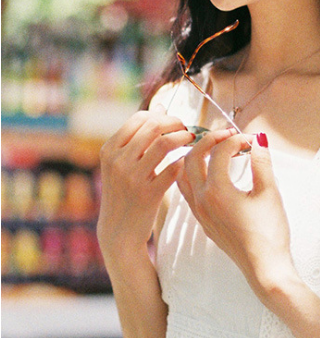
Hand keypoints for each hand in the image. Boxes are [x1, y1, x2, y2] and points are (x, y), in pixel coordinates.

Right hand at [97, 105, 194, 257]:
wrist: (119, 230)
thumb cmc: (125, 191)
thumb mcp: (122, 163)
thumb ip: (139, 136)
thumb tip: (161, 106)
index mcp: (109, 150)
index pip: (139, 118)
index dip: (162, 116)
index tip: (174, 122)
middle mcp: (118, 161)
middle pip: (154, 126)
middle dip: (176, 123)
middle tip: (187, 129)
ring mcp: (132, 178)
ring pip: (165, 143)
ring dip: (183, 137)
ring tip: (192, 140)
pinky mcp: (148, 194)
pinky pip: (173, 168)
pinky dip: (184, 161)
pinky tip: (188, 162)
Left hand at [176, 130, 298, 298]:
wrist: (264, 267)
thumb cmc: (269, 233)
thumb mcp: (270, 192)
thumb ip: (262, 162)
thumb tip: (258, 141)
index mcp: (217, 190)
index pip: (220, 152)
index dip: (236, 140)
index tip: (251, 140)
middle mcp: (202, 200)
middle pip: (192, 158)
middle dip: (209, 141)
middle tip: (228, 136)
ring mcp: (200, 212)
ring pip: (184, 175)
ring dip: (195, 157)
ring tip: (213, 150)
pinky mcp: (203, 221)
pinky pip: (188, 191)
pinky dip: (194, 175)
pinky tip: (210, 173)